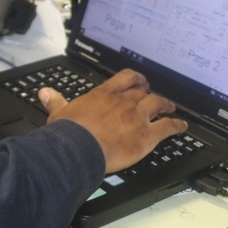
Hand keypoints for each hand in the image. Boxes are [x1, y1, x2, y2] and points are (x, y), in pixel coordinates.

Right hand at [39, 69, 187, 173]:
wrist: (78, 149)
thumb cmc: (69, 133)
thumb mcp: (59, 112)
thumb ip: (55, 100)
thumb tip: (45, 92)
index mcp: (104, 95)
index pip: (125, 78)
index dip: (135, 78)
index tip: (138, 80)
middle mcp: (123, 103)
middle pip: (142, 91)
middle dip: (149, 91)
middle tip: (153, 93)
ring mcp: (137, 117)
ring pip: (157, 104)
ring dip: (165, 105)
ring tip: (171, 107)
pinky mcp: (147, 136)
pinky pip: (167, 127)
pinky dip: (176, 126)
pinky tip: (182, 127)